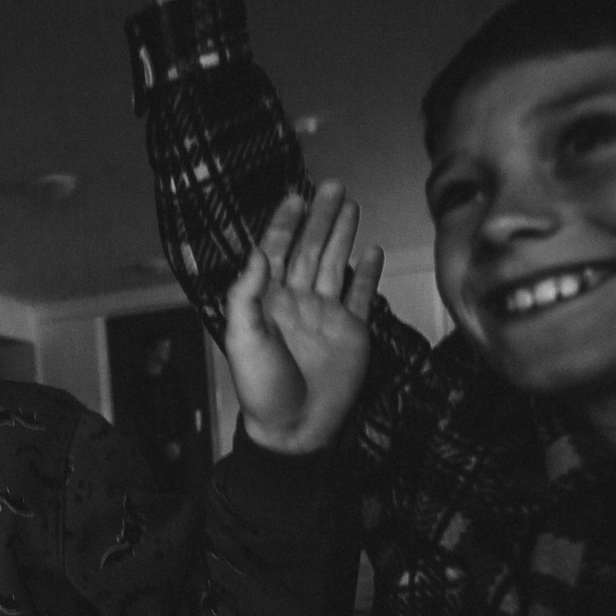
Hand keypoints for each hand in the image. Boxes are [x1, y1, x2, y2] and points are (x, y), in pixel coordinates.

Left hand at [221, 181, 382, 453]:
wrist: (294, 429)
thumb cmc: (261, 390)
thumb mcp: (243, 340)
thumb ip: (246, 295)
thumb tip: (256, 254)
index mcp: (268, 301)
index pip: (276, 250)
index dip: (284, 223)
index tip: (295, 197)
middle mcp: (297, 302)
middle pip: (309, 249)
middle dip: (321, 217)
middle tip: (333, 186)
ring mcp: (325, 315)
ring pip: (334, 264)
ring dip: (342, 234)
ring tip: (351, 205)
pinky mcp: (351, 332)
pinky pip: (360, 295)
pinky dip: (367, 274)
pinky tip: (372, 250)